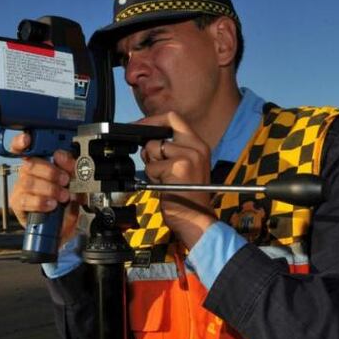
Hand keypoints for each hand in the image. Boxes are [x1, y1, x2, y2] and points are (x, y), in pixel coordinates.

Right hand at [8, 133, 80, 245]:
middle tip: (65, 180)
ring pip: (28, 182)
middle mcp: (27, 173)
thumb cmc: (65, 202)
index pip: (22, 147)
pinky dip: (41, 202)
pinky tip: (51, 204)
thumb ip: (71, 168)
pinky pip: (25, 200)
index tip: (27, 139)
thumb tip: (63, 156)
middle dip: (50, 172)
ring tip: (62, 196)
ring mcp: (21, 188)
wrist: (62, 227)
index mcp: (39, 161)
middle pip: (30, 164)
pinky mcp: (18, 204)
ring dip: (49, 189)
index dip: (20, 141)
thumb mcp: (75, 182)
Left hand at [137, 112, 216, 249]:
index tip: (139, 126)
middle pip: (162, 128)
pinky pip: (151, 166)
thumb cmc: (187, 197)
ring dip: (151, 164)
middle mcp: (197, 147)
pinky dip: (151, 176)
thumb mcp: (184, 167)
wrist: (195, 219)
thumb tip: (148, 142)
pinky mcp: (178, 167)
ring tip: (163, 178)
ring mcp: (188, 156)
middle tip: (148, 155)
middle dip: (149, 141)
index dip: (153, 120)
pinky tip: (163, 185)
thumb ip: (171, 151)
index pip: (174, 118)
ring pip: (153, 148)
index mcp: (199, 145)